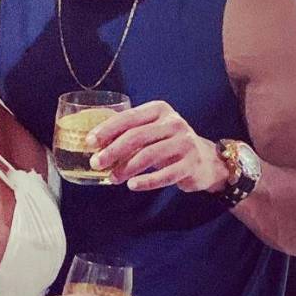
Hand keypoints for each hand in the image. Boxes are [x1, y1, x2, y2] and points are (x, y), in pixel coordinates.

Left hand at [87, 100, 229, 192]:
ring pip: (149, 155)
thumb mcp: (151, 131)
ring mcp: (185, 143)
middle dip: (112, 151)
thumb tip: (94, 144)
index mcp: (159, 110)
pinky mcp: (191, 164)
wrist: (205, 160)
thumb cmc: (168, 144)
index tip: (90, 143)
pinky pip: (165, 175)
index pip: (129, 117)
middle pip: (137, 136)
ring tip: (112, 178)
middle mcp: (173, 123)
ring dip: (126, 168)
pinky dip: (146, 181)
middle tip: (96, 163)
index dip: (107, 130)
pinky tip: (132, 185)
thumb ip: (129, 132)